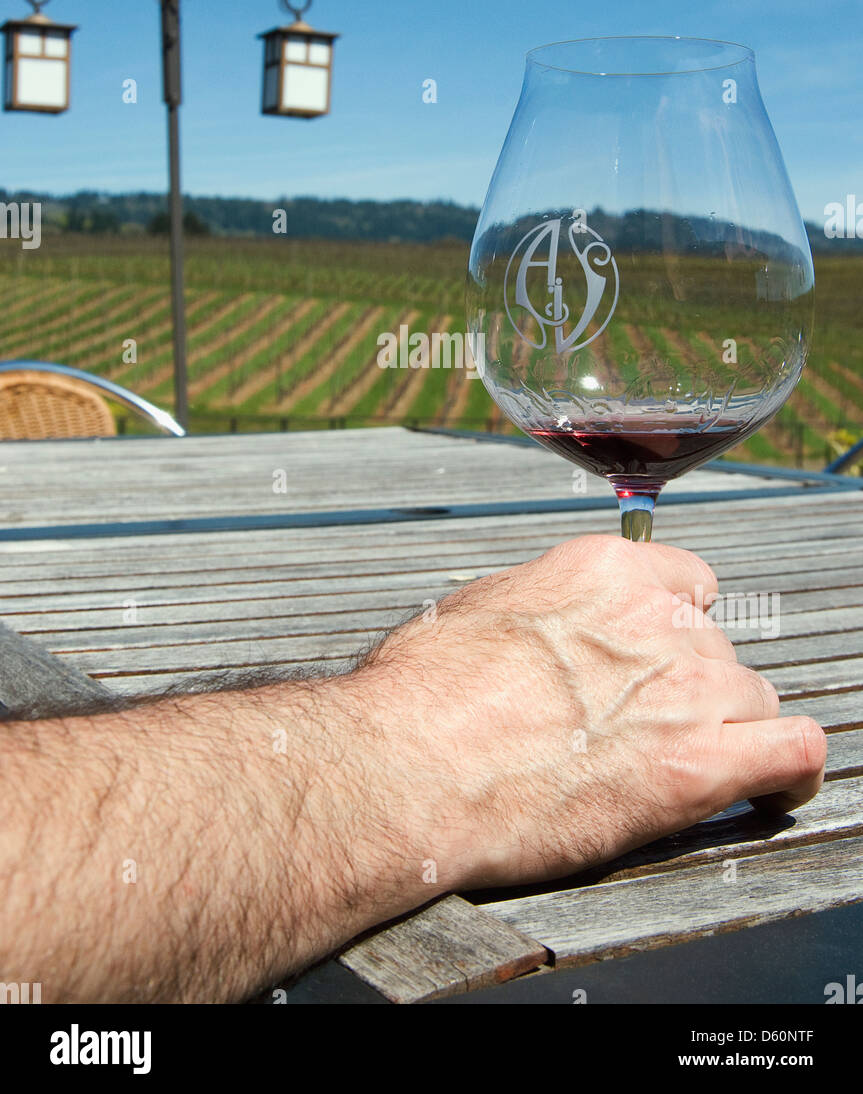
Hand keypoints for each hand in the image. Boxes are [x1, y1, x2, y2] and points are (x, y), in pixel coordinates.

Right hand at [350, 534, 825, 890]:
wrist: (411, 768)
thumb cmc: (421, 696)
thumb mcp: (479, 608)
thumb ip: (544, 605)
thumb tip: (549, 626)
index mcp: (605, 571)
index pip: (688, 583)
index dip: (677, 627)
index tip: (662, 657)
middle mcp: (656, 619)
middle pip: (716, 647)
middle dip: (690, 686)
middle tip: (644, 727)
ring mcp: (684, 690)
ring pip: (754, 698)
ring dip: (729, 729)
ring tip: (693, 765)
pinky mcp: (696, 767)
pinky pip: (793, 752)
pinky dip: (792, 772)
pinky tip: (776, 788)